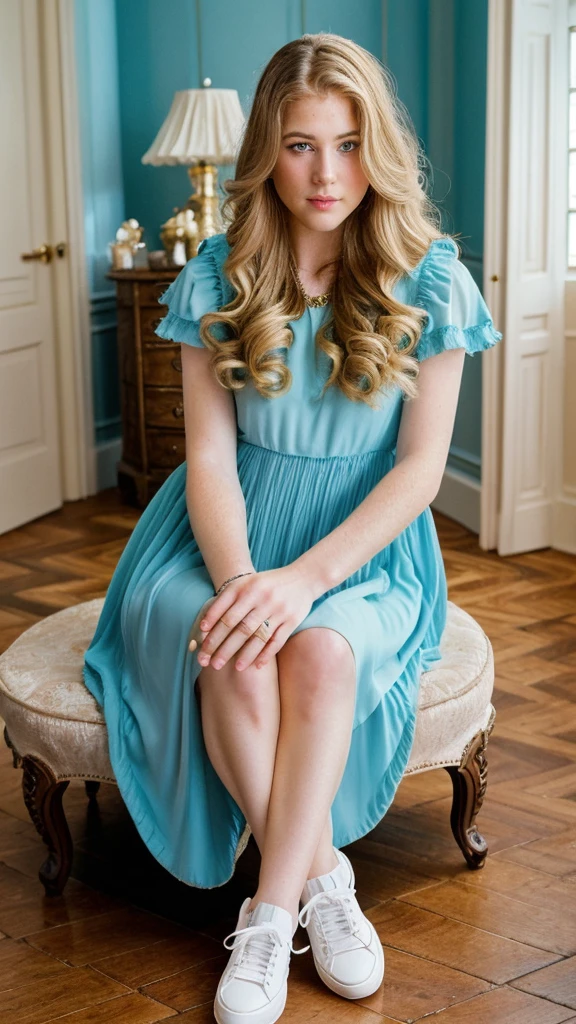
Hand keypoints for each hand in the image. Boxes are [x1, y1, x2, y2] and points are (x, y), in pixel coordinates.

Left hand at [191, 565, 315, 671]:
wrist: (303, 577)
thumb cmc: (267, 584)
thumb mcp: (246, 583)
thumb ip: (226, 600)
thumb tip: (204, 627)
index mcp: (246, 587)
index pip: (225, 611)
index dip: (212, 627)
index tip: (201, 642)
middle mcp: (261, 597)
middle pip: (238, 627)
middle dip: (222, 646)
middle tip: (209, 662)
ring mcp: (278, 610)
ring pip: (257, 637)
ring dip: (244, 655)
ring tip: (233, 669)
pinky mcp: (292, 620)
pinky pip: (277, 641)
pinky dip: (266, 654)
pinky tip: (256, 666)